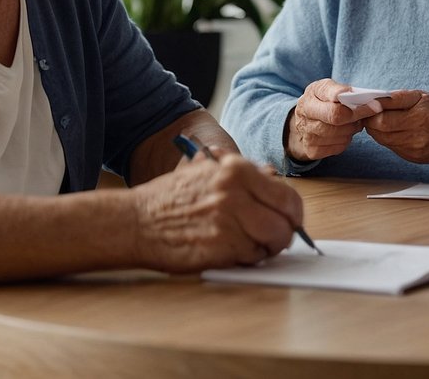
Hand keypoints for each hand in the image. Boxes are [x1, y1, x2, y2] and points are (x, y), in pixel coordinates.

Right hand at [132, 154, 302, 271]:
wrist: (136, 221)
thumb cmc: (172, 199)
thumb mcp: (209, 171)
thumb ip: (244, 177)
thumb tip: (276, 184)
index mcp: (236, 169)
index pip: (288, 195)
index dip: (292, 213)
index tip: (289, 221)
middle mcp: (236, 192)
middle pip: (287, 221)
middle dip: (285, 233)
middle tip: (275, 238)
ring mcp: (229, 221)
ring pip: (273, 241)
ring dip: (267, 248)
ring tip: (249, 245)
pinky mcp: (220, 248)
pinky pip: (252, 258)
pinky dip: (248, 259)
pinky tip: (230, 251)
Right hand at [286, 79, 384, 161]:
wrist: (303, 122)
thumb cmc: (320, 101)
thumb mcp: (326, 88)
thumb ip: (338, 89)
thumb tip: (353, 95)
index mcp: (310, 96)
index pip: (335, 102)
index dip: (357, 106)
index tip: (375, 106)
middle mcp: (305, 115)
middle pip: (338, 119)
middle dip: (357, 116)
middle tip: (368, 113)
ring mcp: (307, 135)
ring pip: (341, 135)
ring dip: (353, 129)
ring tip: (355, 122)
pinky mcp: (312, 150)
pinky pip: (338, 147)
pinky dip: (346, 140)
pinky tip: (345, 133)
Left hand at [361, 90, 428, 164]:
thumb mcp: (421, 96)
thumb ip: (396, 98)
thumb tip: (374, 100)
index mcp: (419, 117)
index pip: (382, 119)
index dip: (370, 112)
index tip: (368, 106)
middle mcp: (416, 136)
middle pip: (379, 131)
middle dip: (371, 121)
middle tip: (372, 112)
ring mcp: (413, 150)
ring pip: (382, 140)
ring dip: (378, 130)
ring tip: (385, 120)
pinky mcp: (411, 158)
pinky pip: (391, 147)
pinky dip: (388, 138)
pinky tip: (396, 130)